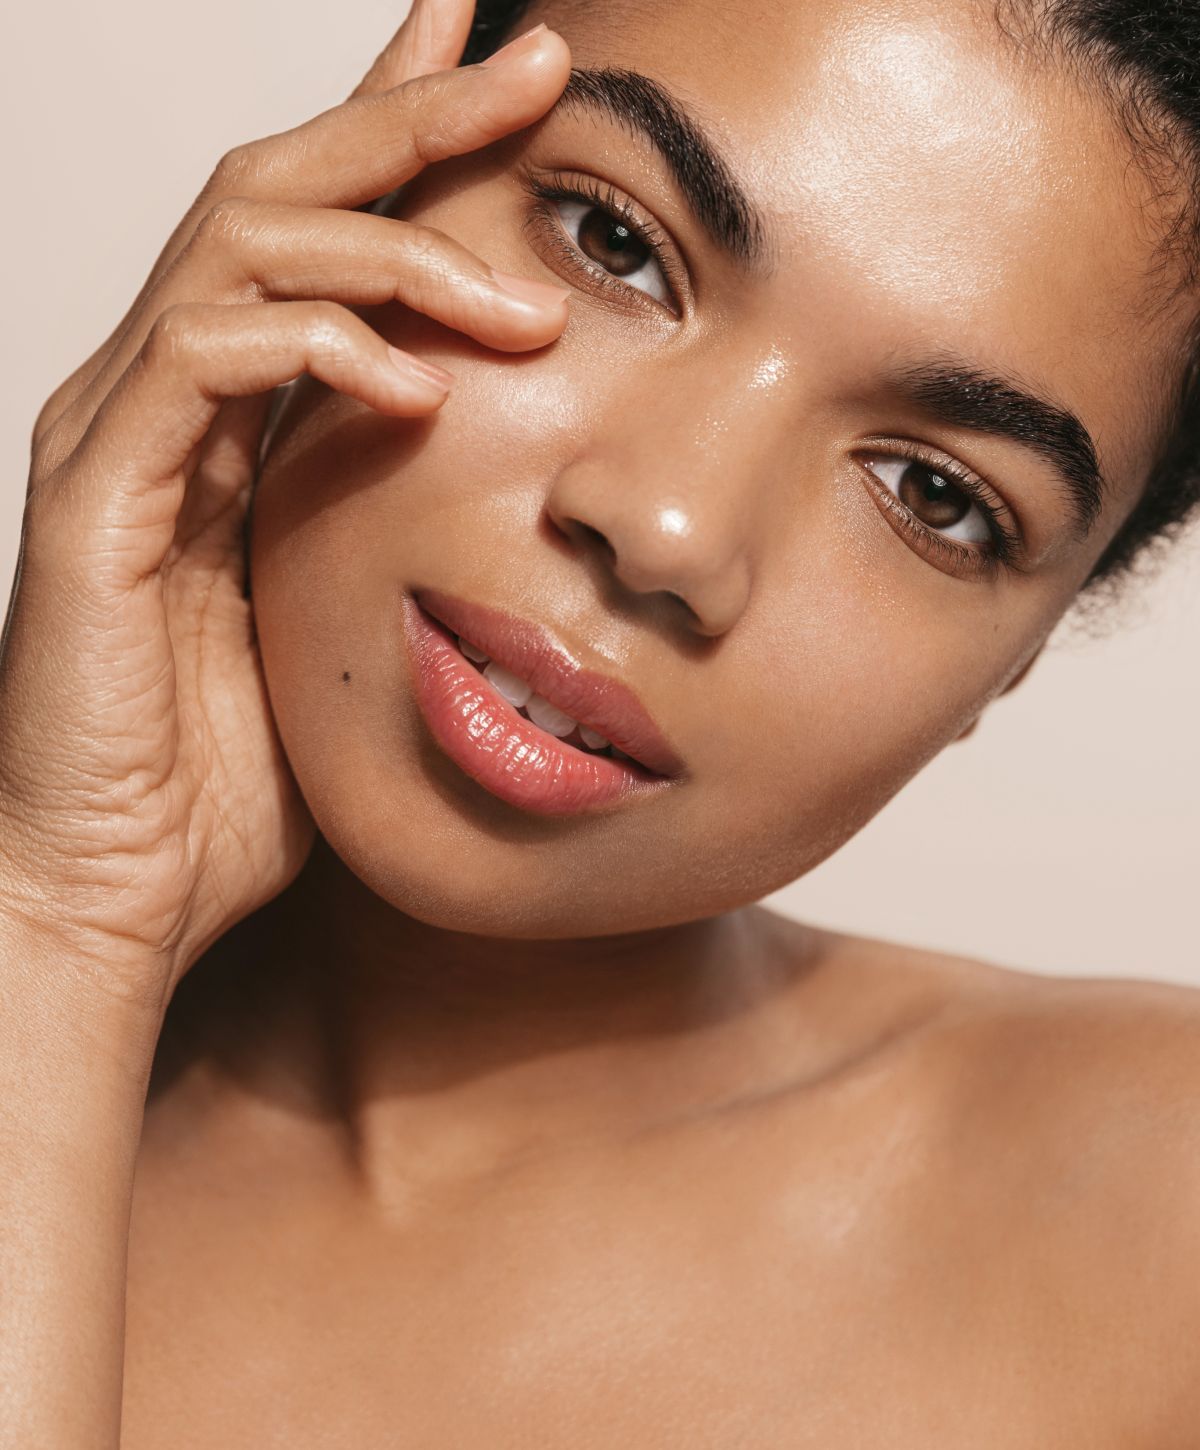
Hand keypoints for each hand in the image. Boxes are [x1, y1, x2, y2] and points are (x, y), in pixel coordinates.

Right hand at [0, 0, 571, 1011]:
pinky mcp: (94, 503)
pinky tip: (416, 387)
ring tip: (520, 301)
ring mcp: (119, 438)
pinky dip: (313, 351)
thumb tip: (510, 493)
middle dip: (410, 119)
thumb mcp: (345, 627)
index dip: (404, 135)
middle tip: (536, 66)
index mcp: (228, 419)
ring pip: (238, 250)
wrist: (113, 895)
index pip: (319, 236)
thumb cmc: (228, 780)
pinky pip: (198, 369)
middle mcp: (162, 399)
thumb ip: (398, 534)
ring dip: (391, 248)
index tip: (509, 71)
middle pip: (280, 192)